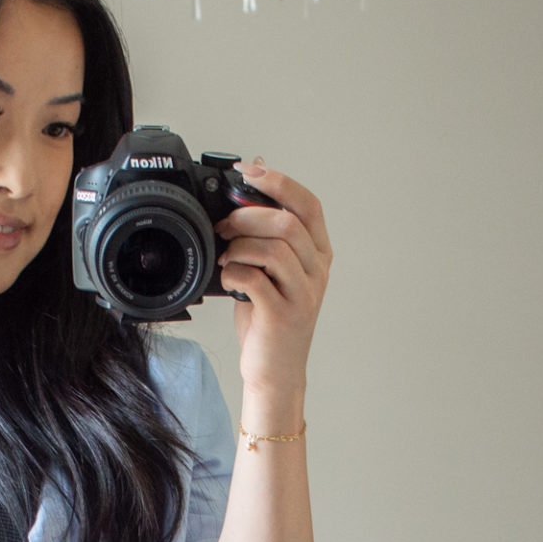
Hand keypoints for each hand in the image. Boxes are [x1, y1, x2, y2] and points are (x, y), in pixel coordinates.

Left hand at [214, 162, 331, 410]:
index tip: (250, 170)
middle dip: (247, 217)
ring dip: (239, 247)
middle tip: (224, 226)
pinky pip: (256, 279)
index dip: (279, 182)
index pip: (309, 204)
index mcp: (318, 254)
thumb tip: (254, 184)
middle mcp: (317, 272)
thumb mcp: (272, 271)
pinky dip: (234, 273)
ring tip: (227, 258)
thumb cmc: (269, 320)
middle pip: (287, 223)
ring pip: (273, 249)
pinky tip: (229, 280)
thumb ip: (266, 233)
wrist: (274, 371)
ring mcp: (304, 294)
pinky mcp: (284, 315)